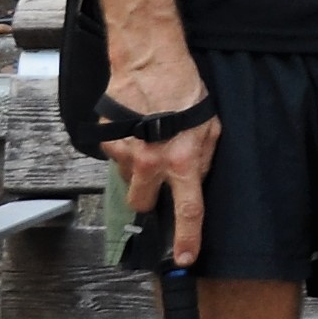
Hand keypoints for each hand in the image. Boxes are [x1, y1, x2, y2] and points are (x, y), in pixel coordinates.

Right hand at [100, 42, 218, 264]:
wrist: (149, 60)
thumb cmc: (185, 89)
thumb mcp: (211, 127)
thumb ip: (203, 159)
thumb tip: (195, 179)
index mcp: (183, 162)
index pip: (188, 211)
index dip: (187, 238)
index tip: (184, 258)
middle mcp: (150, 163)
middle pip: (142, 204)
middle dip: (149, 198)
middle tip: (158, 177)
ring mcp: (124, 153)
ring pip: (127, 179)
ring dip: (137, 169)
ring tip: (149, 139)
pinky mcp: (106, 140)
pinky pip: (116, 157)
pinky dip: (125, 148)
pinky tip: (136, 128)